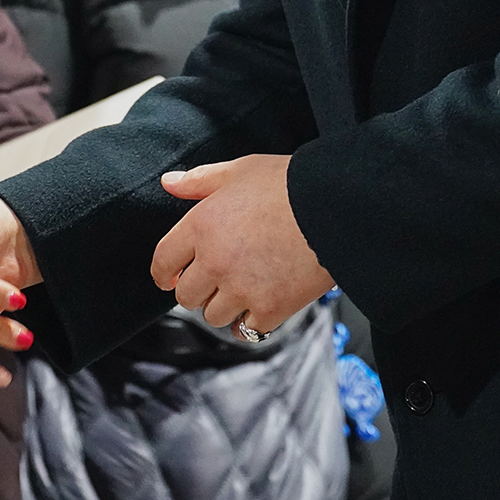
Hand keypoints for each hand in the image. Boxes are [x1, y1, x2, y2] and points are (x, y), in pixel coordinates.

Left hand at [152, 155, 332, 334]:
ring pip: (213, 316)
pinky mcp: (270, 308)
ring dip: (223, 306)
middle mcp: (215, 262)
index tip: (169, 277)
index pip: (163, 261)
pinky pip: (246, 330)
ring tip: (241, 289)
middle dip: (196, 289)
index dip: (163, 273)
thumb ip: (200, 180)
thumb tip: (168, 183)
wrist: (336, 207)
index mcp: (201, 226)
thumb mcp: (240, 170)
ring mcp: (242, 289)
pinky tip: (258, 307)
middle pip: (186, 296)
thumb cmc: (290, 184)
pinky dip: (249, 322)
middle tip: (212, 281)